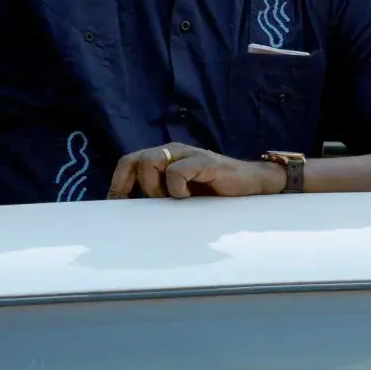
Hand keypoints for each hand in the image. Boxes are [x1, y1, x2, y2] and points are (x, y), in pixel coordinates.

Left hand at [107, 144, 283, 199]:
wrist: (252, 185)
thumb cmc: (214, 193)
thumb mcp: (181, 196)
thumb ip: (160, 197)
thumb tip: (132, 217)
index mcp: (163, 158)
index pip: (128, 163)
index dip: (118, 184)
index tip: (117, 208)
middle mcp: (171, 152)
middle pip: (134, 161)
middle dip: (134, 186)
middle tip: (150, 204)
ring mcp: (187, 154)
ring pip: (150, 162)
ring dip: (154, 187)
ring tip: (172, 200)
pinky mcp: (204, 162)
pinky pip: (177, 171)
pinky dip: (176, 187)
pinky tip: (188, 197)